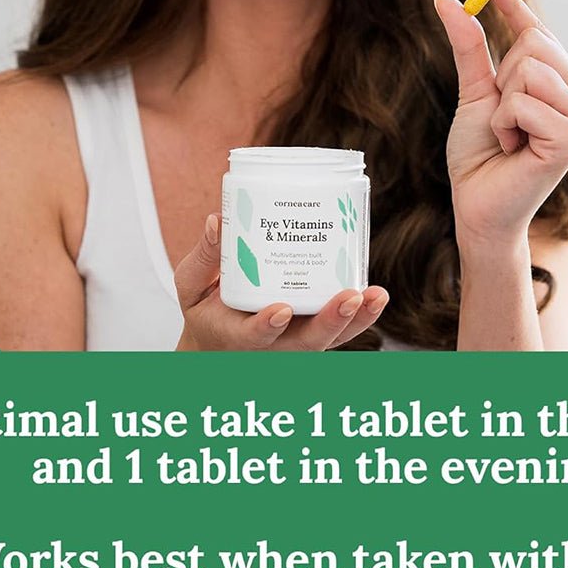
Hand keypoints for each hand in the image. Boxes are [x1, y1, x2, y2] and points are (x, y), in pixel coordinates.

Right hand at [173, 213, 387, 349]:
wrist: (219, 344)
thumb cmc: (206, 311)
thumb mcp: (192, 287)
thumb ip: (204, 256)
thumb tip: (217, 220)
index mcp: (238, 337)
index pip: (254, 337)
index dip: (267, 326)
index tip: (281, 309)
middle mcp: (273, 347)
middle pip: (306, 344)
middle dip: (330, 322)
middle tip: (348, 297)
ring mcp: (297, 343)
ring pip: (331, 340)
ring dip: (355, 320)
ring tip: (375, 295)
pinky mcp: (314, 333)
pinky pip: (341, 330)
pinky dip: (360, 316)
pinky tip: (375, 295)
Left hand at [433, 0, 567, 248]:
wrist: (478, 206)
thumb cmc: (480, 155)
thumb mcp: (474, 92)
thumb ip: (469, 46)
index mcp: (566, 83)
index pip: (538, 31)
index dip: (510, 3)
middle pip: (533, 44)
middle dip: (502, 81)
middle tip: (505, 122)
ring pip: (528, 70)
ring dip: (503, 106)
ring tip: (511, 136)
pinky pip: (525, 100)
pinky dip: (507, 123)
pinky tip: (515, 148)